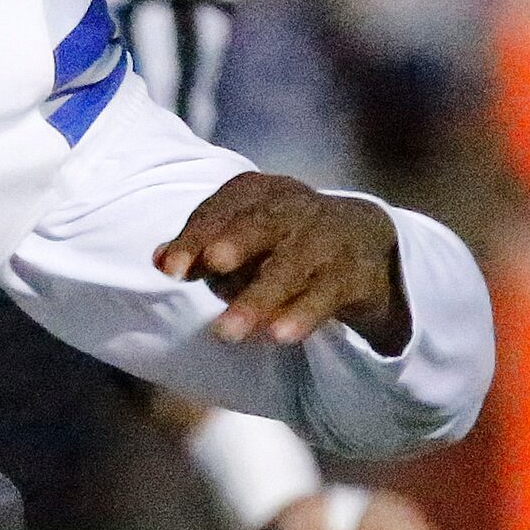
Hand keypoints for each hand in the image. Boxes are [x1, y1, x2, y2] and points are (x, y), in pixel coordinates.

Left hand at [154, 173, 409, 352]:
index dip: (196, 235)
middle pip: (261, 223)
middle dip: (235, 242)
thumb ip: (200, 251)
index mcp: (259, 193)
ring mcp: (328, 239)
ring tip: (227, 332)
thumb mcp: (242, 240)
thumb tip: (161, 261)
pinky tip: (280, 336)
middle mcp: (295, 208)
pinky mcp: (354, 273)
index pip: (222, 209)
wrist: (368, 245)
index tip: (171, 269)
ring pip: (290, 266)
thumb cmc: (283, 243)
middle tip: (212, 264)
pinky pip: (326, 294)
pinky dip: (302, 314)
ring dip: (258, 298)